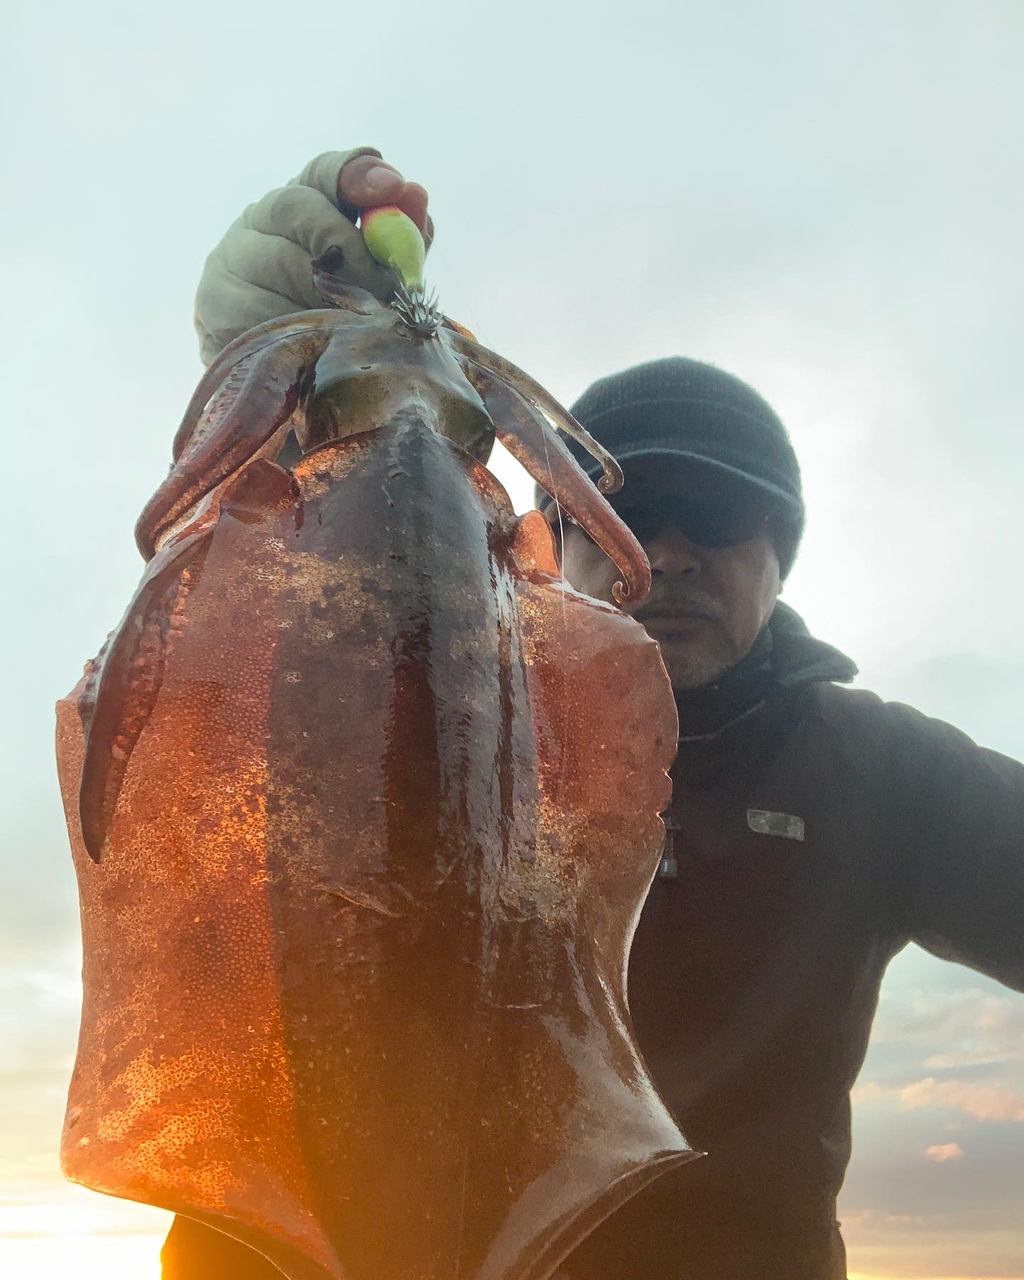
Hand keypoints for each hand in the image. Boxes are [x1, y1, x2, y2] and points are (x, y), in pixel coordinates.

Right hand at [194, 148, 432, 364]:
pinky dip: (297, 329)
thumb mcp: (381, 287)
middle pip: (301, 206)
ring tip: (356, 328)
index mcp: (306, 208)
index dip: (358, 175)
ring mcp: (232, 258)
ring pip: (283, 259)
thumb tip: (415, 196)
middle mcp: (261, 220)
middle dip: (352, 248)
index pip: (326, 172)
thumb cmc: (341, 331)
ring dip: (329, 296)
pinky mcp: (215, 303)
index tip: (392, 187)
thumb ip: (401, 245)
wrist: (288, 395)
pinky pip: (261, 310)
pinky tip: (315, 347)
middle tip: (385, 288)